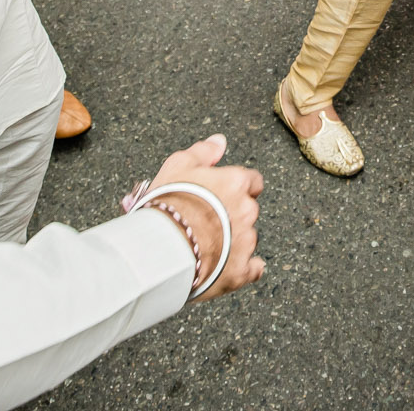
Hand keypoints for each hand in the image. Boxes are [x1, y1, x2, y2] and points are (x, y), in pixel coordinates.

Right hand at [146, 135, 264, 300]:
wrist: (161, 248)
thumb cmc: (167, 204)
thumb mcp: (178, 165)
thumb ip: (203, 152)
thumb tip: (219, 142)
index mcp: (236, 183)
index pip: (252, 181)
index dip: (239, 187)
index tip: (224, 194)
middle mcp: (247, 210)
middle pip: (248, 210)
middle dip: (232, 214)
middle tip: (205, 220)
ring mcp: (246, 242)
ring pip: (247, 238)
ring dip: (232, 240)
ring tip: (203, 244)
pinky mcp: (240, 271)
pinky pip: (252, 269)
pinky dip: (244, 268)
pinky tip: (229, 267)